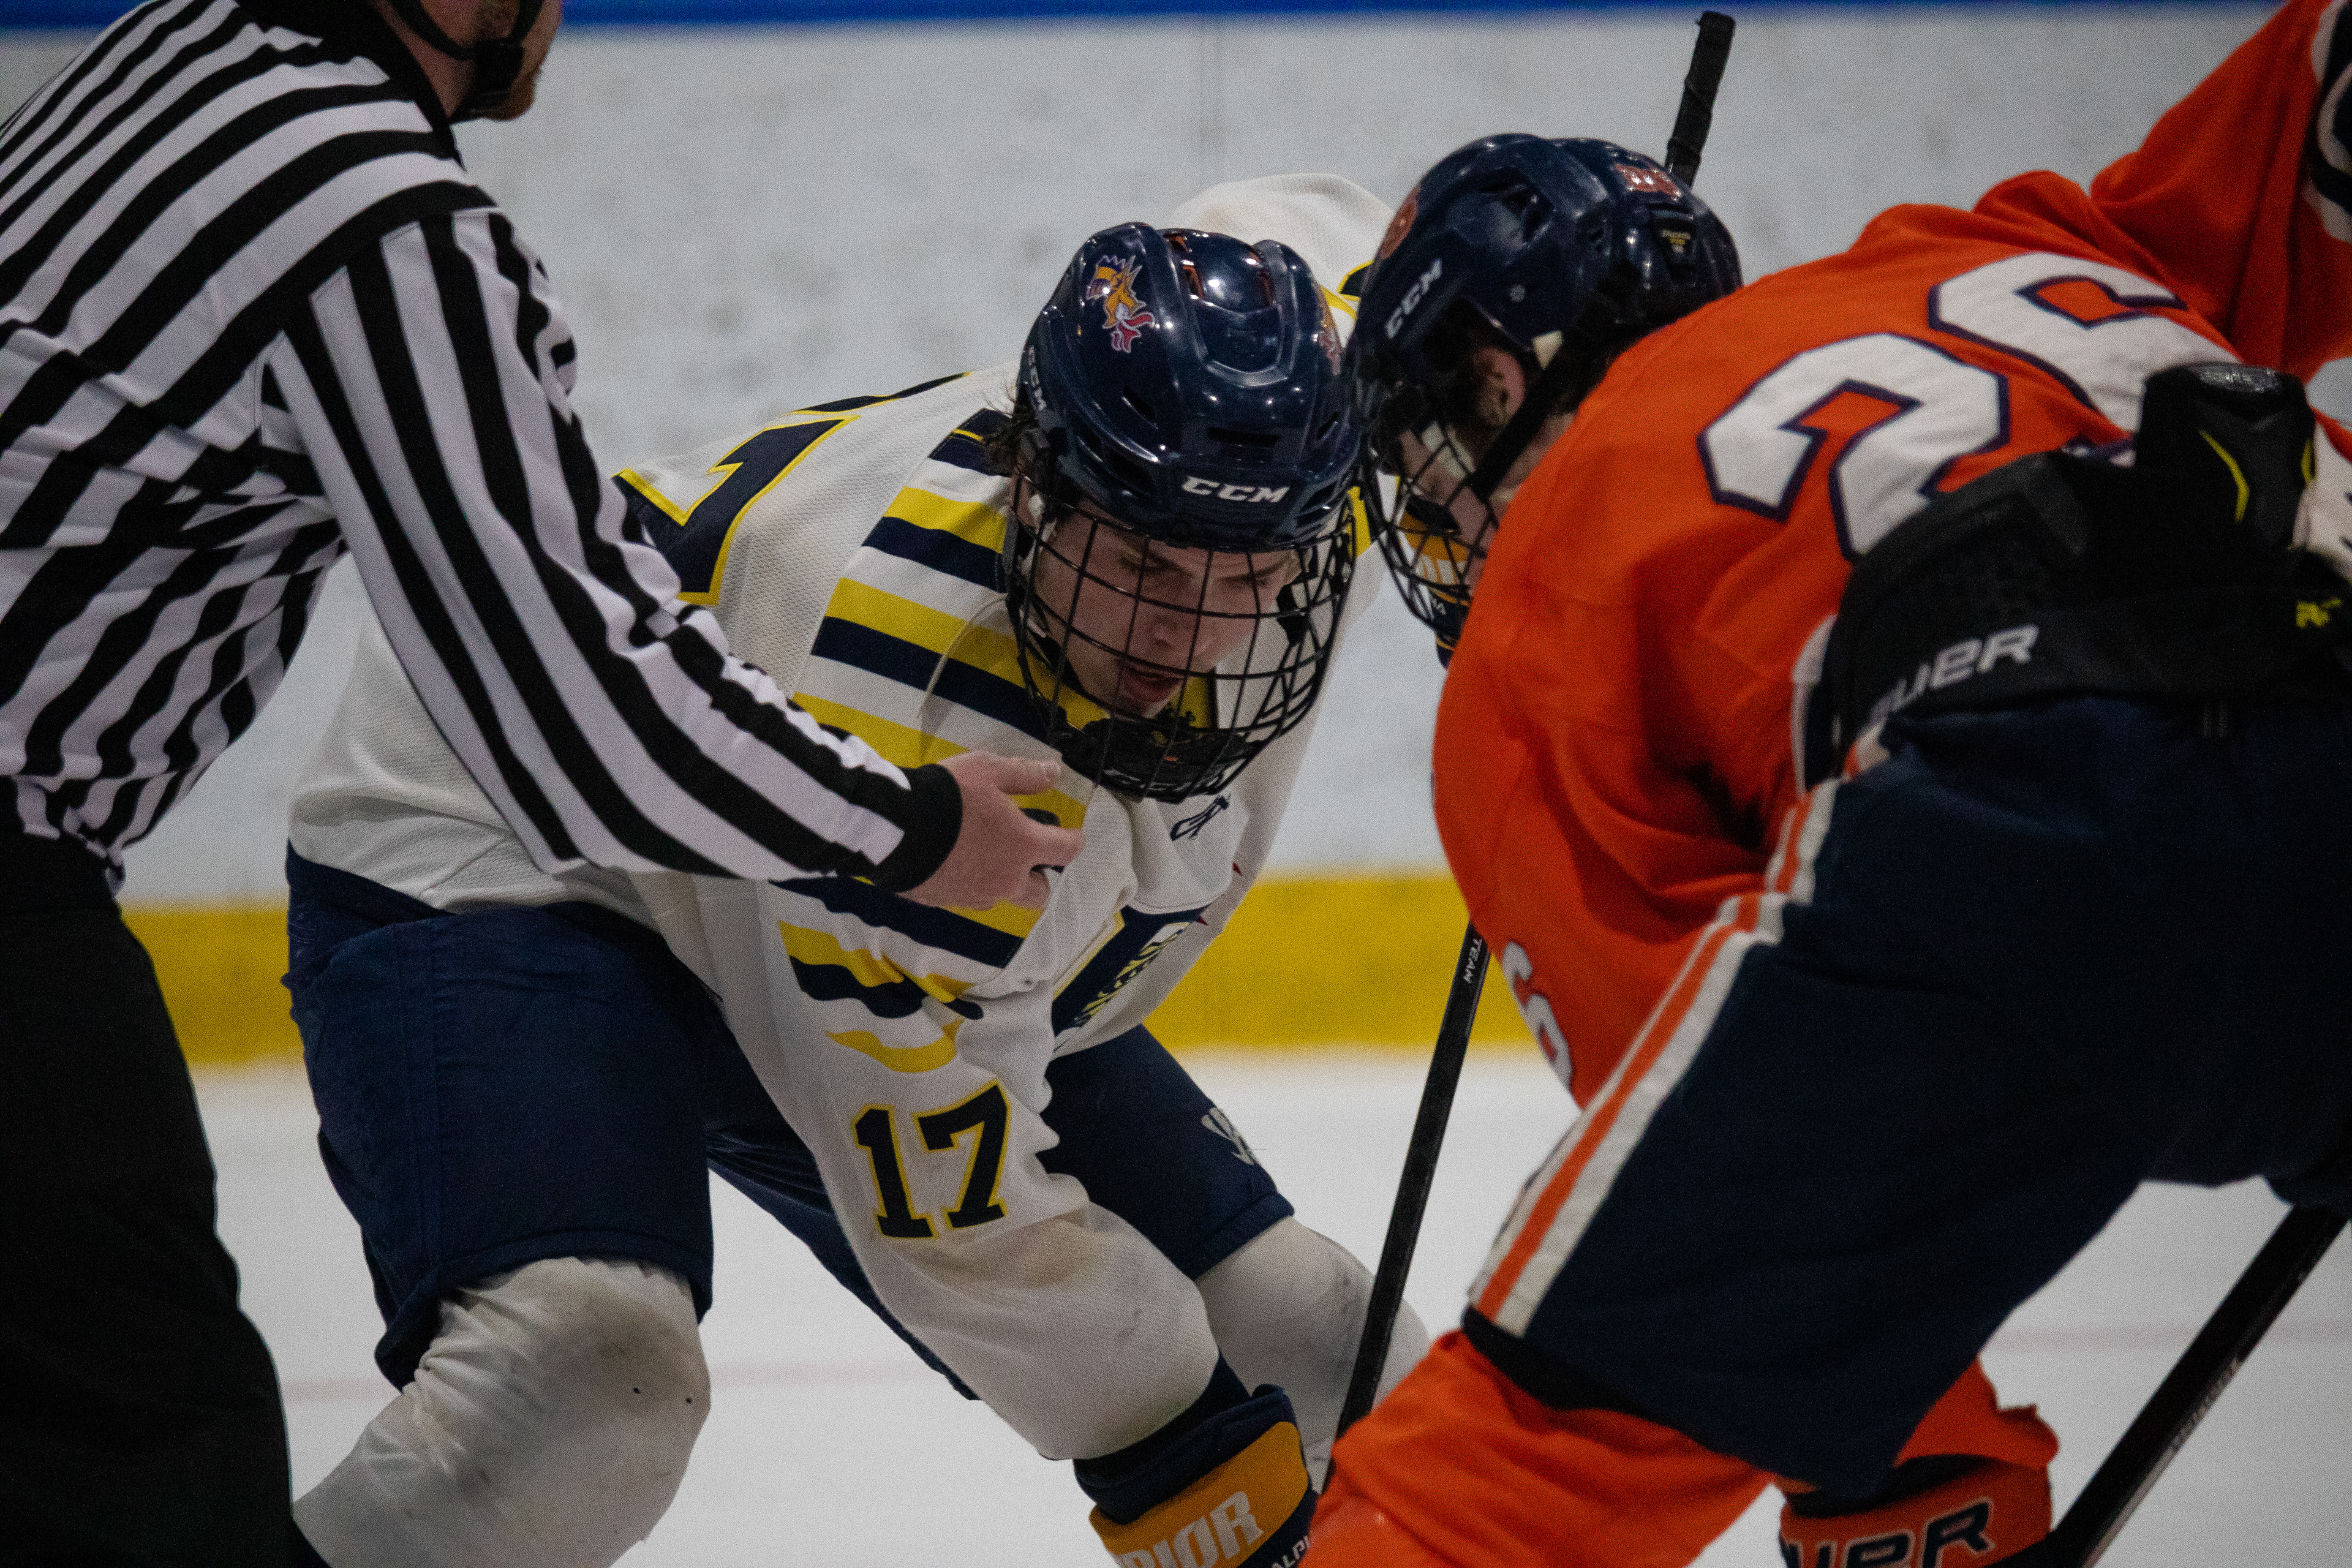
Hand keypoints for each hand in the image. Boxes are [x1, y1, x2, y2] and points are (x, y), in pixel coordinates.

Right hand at [902, 752, 1083, 910]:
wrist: (893, 828)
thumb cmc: (948, 795)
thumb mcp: (987, 770)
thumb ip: (1024, 774)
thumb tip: (1054, 773)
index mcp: (1023, 846)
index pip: (1066, 851)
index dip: (1073, 841)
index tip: (1072, 835)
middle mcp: (1006, 880)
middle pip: (1039, 893)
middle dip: (1038, 876)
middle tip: (1023, 854)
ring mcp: (974, 896)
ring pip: (1001, 897)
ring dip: (1001, 881)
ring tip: (981, 855)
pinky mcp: (945, 902)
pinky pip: (967, 897)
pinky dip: (967, 883)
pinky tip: (951, 862)